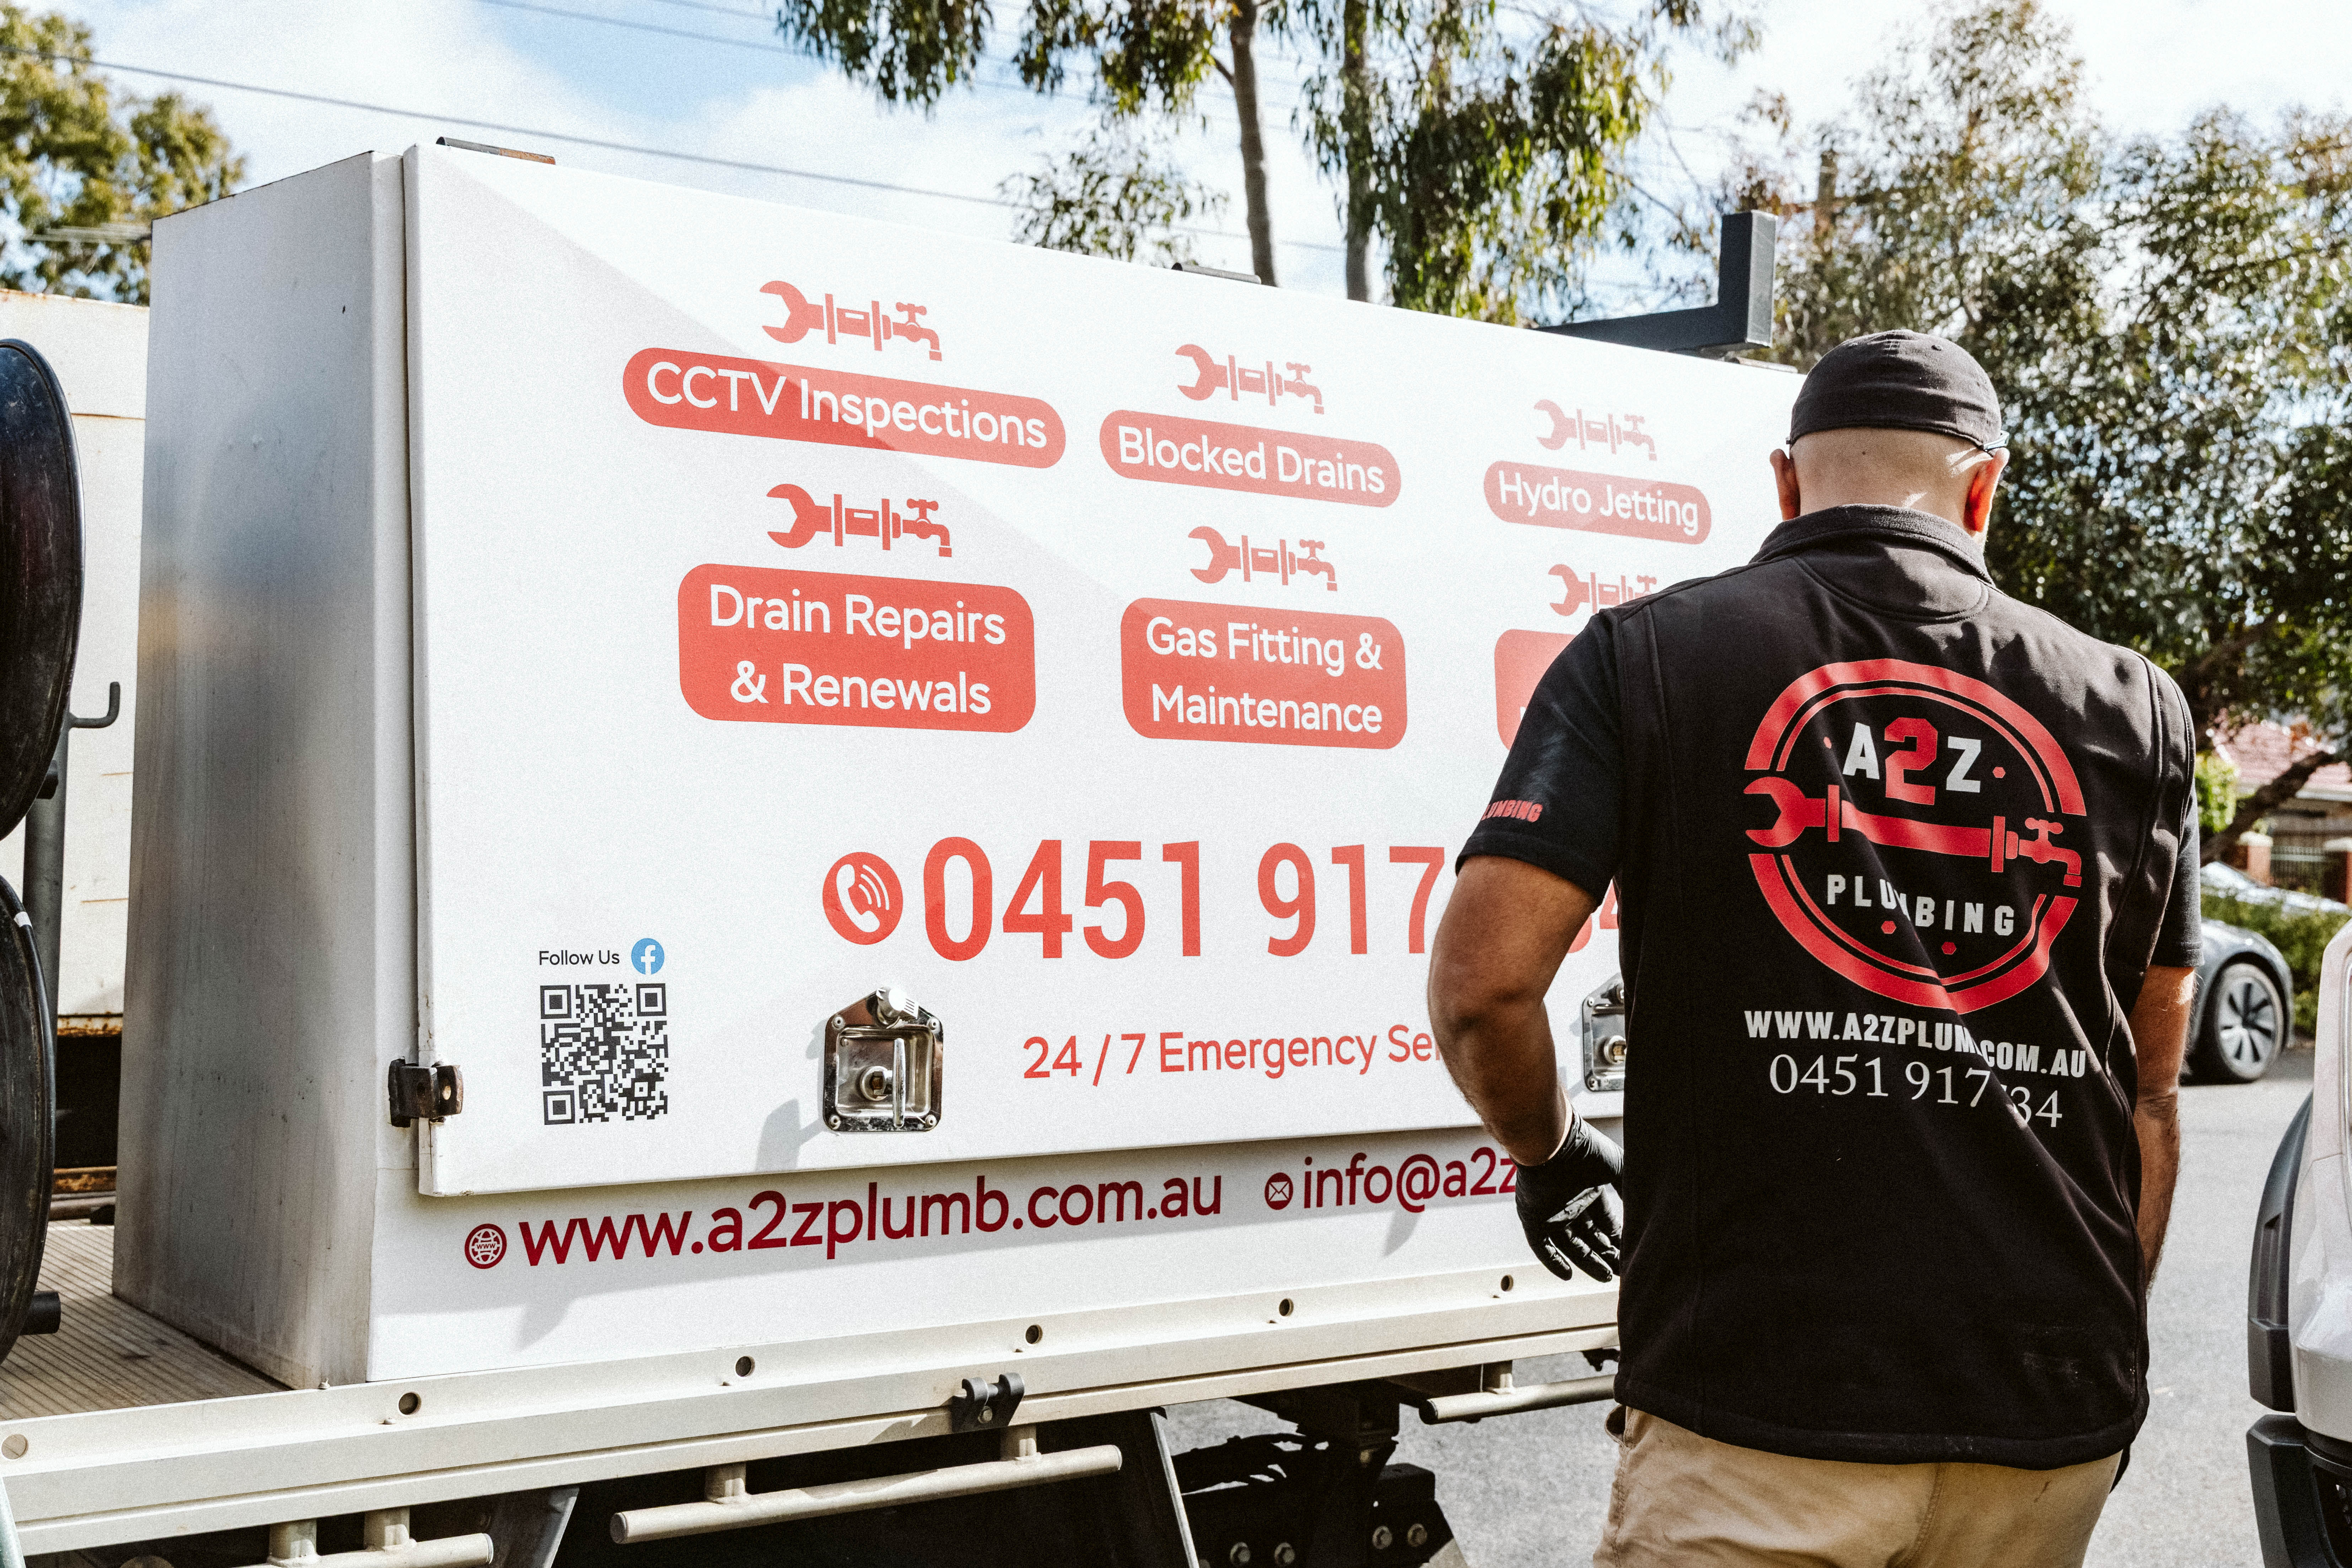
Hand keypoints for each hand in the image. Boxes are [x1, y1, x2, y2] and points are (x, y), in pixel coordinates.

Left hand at [1514, 1116, 1622, 1282]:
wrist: (1551, 1141)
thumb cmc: (1584, 1149)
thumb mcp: (1616, 1167)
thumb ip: (1629, 1186)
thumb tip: (1643, 1208)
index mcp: (1588, 1191)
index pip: (1605, 1223)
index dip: (1618, 1239)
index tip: (1634, 1253)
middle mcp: (1570, 1204)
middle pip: (1590, 1237)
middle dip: (1607, 1254)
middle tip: (1623, 1271)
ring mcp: (1550, 1212)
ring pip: (1571, 1245)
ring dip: (1587, 1262)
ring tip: (1607, 1276)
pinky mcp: (1533, 1218)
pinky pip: (1541, 1246)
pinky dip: (1553, 1262)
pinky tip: (1569, 1275)